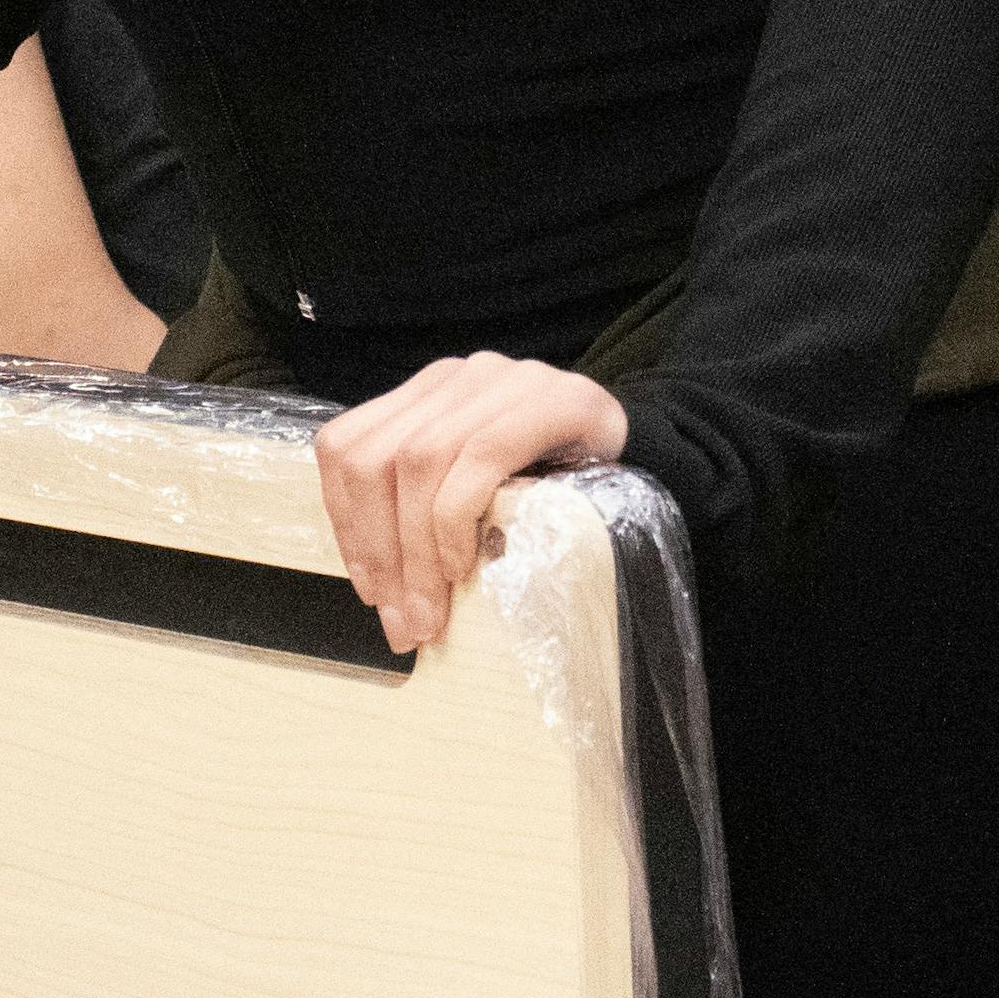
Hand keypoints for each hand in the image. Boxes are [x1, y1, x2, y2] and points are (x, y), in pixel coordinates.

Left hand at [306, 353, 621, 655]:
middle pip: (374, 459)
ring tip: (432, 610)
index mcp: (425, 396)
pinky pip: (481, 457)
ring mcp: (504, 380)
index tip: (369, 589)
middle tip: (402, 620)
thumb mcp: (475, 495)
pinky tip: (464, 564)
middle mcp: (457, 377)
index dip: (346, 523)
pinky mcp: (552, 399)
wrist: (652, 457)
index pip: (347, 447)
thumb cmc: (556, 487)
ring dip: (417, 552)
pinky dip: (458, 519)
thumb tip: (386, 599)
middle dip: (378, 550)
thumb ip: (425, 519)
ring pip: (419, 461)